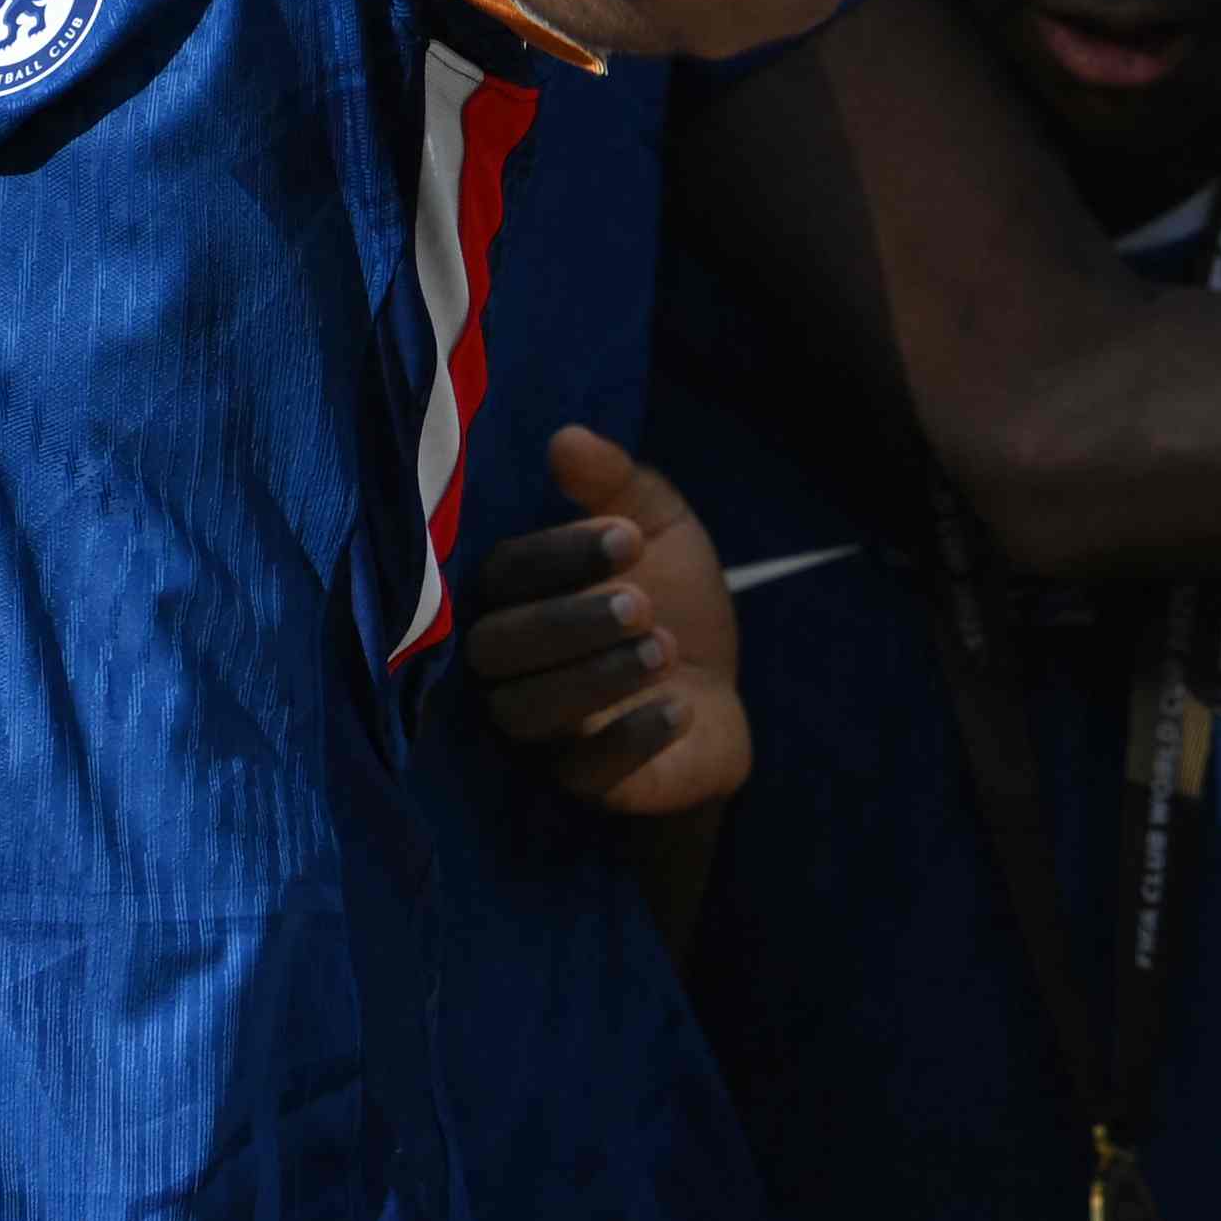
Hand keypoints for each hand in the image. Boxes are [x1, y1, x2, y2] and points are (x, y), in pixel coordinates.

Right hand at [458, 426, 748, 818]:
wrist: (721, 686)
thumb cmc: (673, 596)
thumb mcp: (659, 525)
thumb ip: (614, 483)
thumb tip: (565, 438)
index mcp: (516, 596)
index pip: (503, 575)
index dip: (558, 555)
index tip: (629, 534)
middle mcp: (510, 668)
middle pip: (499, 650)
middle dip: (568, 622)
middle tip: (641, 602)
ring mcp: (542, 732)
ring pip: (529, 713)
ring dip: (595, 677)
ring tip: (662, 645)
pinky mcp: (585, 783)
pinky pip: (585, 774)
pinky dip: (630, 740)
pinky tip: (679, 708)